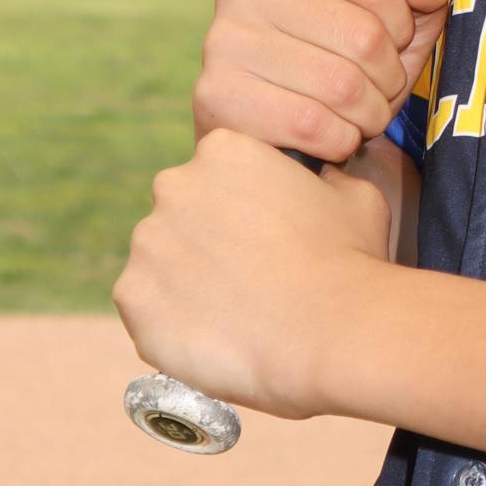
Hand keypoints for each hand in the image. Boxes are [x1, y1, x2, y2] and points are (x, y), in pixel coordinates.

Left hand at [115, 128, 399, 419]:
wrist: (332, 332)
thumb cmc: (350, 259)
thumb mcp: (353, 194)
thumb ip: (320, 179)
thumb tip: (319, 182)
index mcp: (224, 150)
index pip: (218, 173)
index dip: (242, 207)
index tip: (264, 237)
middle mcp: (174, 185)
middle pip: (181, 213)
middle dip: (207, 240)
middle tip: (249, 277)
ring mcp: (147, 243)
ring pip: (161, 262)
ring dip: (187, 282)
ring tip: (235, 313)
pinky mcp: (132, 298)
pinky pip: (146, 309)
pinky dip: (172, 323)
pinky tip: (215, 336)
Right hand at [193, 0, 456, 163]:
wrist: (273, 130)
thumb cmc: (337, 63)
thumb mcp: (393, 19)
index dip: (402, 28)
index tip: (388, 44)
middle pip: (364, 37)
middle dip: (388, 79)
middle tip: (376, 91)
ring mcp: (223, 38)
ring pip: (342, 86)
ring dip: (367, 114)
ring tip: (354, 114)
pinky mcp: (215, 94)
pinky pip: (311, 125)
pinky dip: (338, 140)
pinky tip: (328, 135)